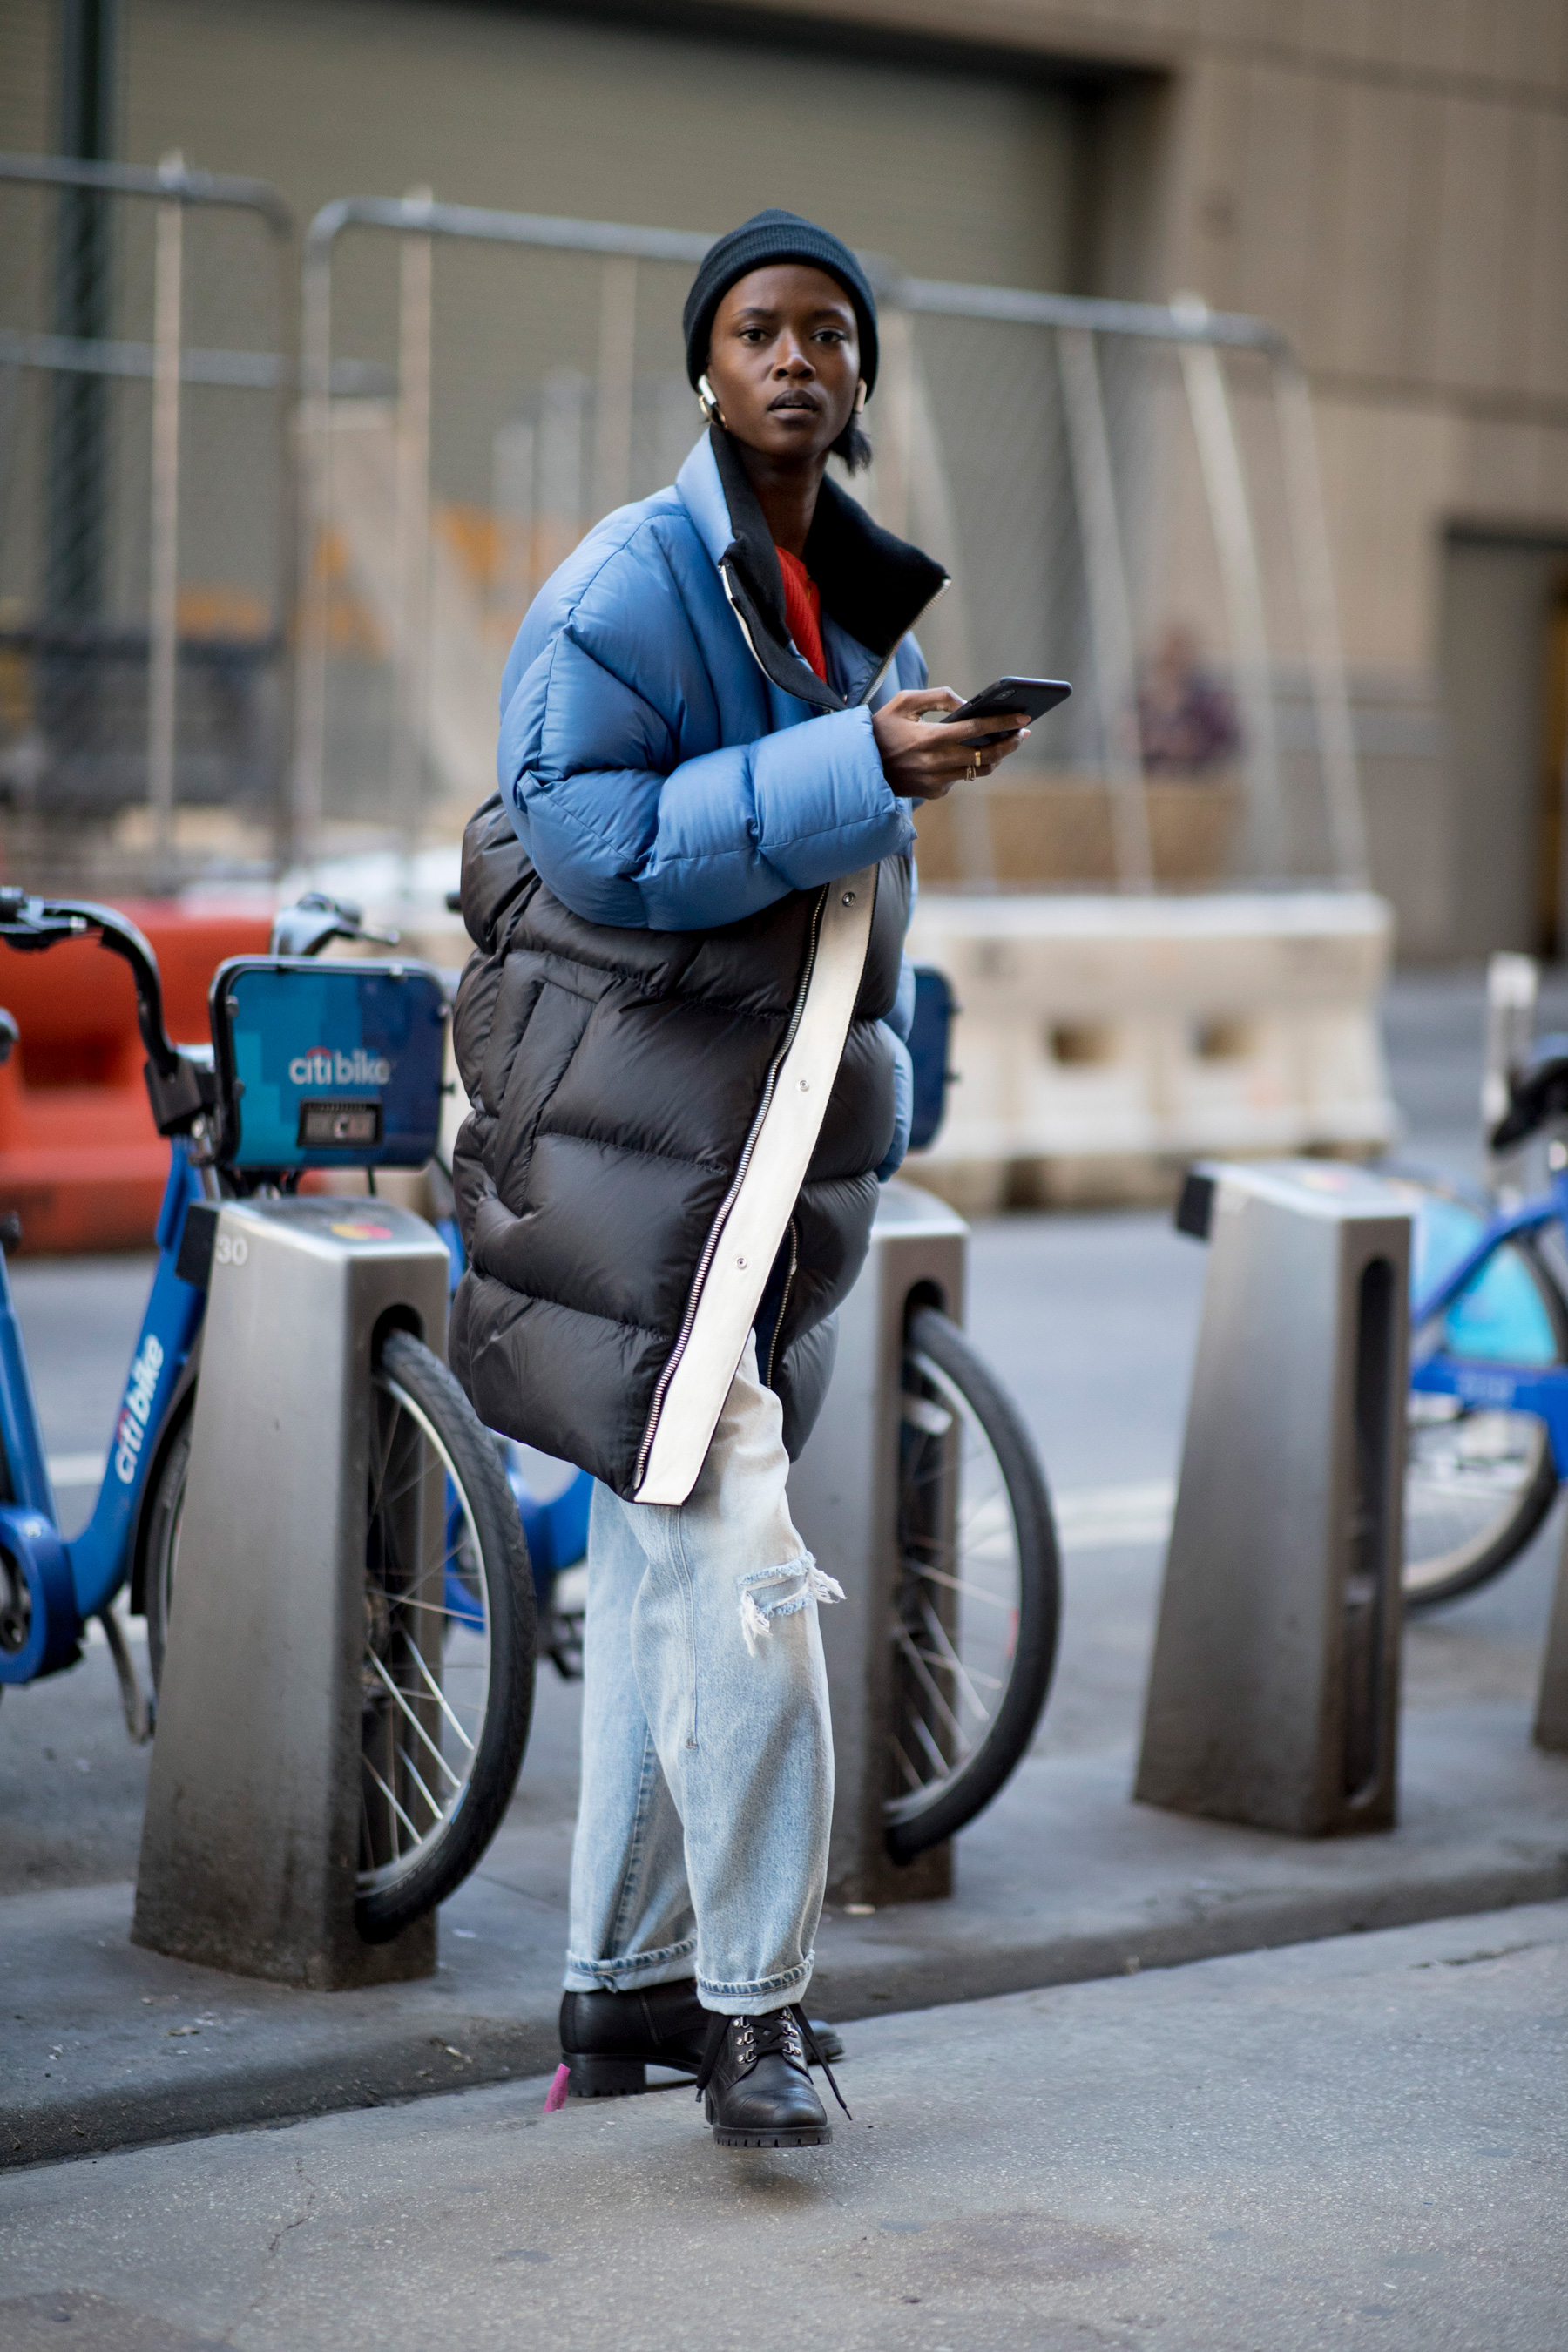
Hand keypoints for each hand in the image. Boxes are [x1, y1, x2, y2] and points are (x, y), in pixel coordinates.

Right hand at [871, 688, 1029, 801]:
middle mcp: (935, 763)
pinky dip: (968, 765)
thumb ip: (937, 697)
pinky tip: (971, 753)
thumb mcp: (904, 702)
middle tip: (1022, 733)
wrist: (859, 766)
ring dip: (995, 756)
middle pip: (986, 755)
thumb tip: (966, 703)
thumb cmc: (882, 728)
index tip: (1023, 718)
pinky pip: (960, 778)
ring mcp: (935, 781)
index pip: (977, 728)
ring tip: (1004, 743)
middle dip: (1009, 743)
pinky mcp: (933, 792)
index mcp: (929, 738)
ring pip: (978, 770)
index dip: (1004, 723)